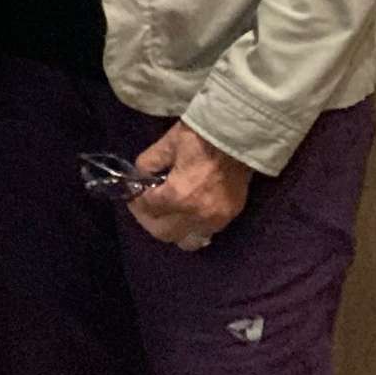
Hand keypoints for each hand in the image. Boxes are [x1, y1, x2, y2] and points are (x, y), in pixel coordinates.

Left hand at [124, 122, 254, 250]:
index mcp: (177, 195)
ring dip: (173, 229)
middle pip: (163, 232)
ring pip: (186, 240)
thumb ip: (148, 163)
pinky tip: (190, 212)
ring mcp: (215, 218)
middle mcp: (195, 214)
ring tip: (169, 213)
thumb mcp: (168, 143)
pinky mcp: (229, 216)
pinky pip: (206, 231)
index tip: (134, 193)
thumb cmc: (202, 135)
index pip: (147, 208)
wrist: (241, 134)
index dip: (135, 201)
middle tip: (145, 206)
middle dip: (149, 219)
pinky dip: (194, 226)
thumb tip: (141, 176)